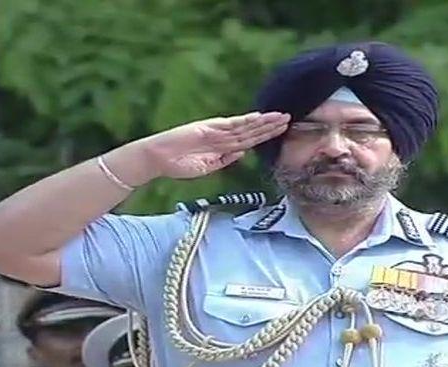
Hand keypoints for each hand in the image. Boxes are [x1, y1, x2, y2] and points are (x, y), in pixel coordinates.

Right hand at [139, 111, 289, 178]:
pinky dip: (245, 122)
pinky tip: (258, 118)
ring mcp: (216, 131)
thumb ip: (225, 160)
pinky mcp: (208, 128)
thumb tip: (243, 153)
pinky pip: (230, 126)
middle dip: (269, 126)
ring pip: (245, 127)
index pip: (249, 140)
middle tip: (288, 118)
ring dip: (263, 123)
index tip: (281, 131)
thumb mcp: (207, 167)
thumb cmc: (179, 165)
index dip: (265, 135)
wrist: (159, 159)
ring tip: (280, 117)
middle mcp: (222, 136)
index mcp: (223, 147)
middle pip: (251, 131)